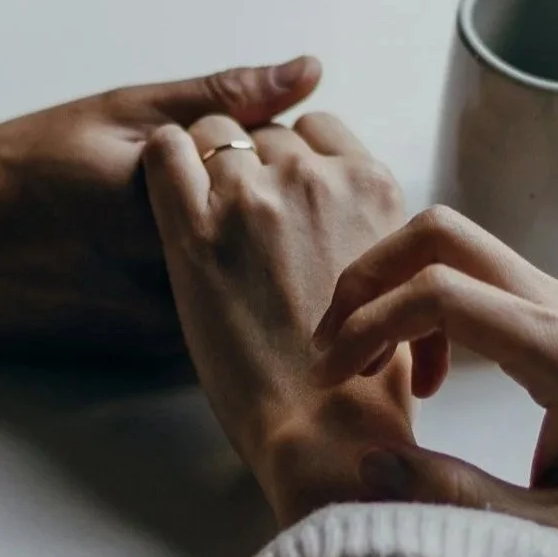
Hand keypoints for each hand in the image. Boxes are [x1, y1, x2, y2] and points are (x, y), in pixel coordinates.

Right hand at [0, 56, 321, 353]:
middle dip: (277, 203)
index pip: (285, 177)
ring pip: (255, 282)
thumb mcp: (122, 111)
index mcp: (174, 207)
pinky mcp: (155, 354)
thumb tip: (309, 71)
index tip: (248, 136)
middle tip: (232, 173)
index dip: (280, 151)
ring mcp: (168, 325)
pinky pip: (223, 313)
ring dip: (256, 250)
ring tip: (205, 216)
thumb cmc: (25, 167)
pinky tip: (195, 255)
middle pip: (279, 237)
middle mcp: (176, 278)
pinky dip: (226, 284)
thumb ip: (222, 96)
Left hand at [142, 111, 412, 526]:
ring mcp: (254, 198)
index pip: (318, 128)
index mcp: (371, 186)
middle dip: (250, 162)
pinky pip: (165, 150)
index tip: (279, 188)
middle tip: (238, 215)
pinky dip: (163, 158)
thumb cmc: (364, 374)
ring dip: (205, 162)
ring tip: (200, 210)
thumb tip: (343, 211)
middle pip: (266, 132)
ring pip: (214, 132)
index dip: (293, 154)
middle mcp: (315, 179)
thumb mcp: (395, 276)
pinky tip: (164, 187)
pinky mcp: (195, 229)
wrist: (324, 428)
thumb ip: (367, 225)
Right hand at [314, 207, 557, 556]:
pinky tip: (427, 377)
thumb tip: (369, 465)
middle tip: (335, 349)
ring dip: (396, 287)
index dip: (369, 323)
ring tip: (368, 366)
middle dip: (370, 276)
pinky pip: (477, 276)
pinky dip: (428, 304)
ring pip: (456, 244)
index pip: (441, 291)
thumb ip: (461, 501)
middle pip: (443, 232)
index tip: (334, 378)